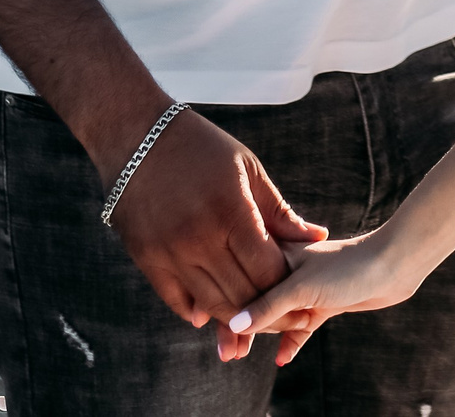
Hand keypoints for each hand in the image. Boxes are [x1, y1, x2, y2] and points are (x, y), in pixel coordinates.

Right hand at [99, 109, 326, 358]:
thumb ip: (279, 212)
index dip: (288, 290)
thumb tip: (317, 237)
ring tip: (255, 319)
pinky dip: (198, 312)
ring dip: (236, 318)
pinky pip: (177, 300)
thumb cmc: (202, 147)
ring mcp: (169, 252)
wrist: (136, 135)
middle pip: (243, 294)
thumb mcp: (247, 169)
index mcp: (231, 212)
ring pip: (212, 305)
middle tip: (285, 318)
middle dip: (269, 312)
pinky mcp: (146, 259)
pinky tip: (213, 313)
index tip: (302, 296)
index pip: (267, 271)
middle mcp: (199, 238)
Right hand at [233, 232, 423, 366]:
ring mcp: (306, 287)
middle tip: (226, 354)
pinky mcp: (323, 302)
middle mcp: (287, 269)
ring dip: (259, 335)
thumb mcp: (302, 287)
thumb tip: (235, 325)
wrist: (395, 263)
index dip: (224, 304)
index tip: (204, 324)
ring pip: (274, 315)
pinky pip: (298, 326)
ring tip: (240, 357)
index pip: (241, 280)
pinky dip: (289, 341)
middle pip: (254, 300)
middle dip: (238, 326)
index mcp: (277, 253)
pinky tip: (280, 359)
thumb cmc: (348, 266)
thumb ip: (267, 306)